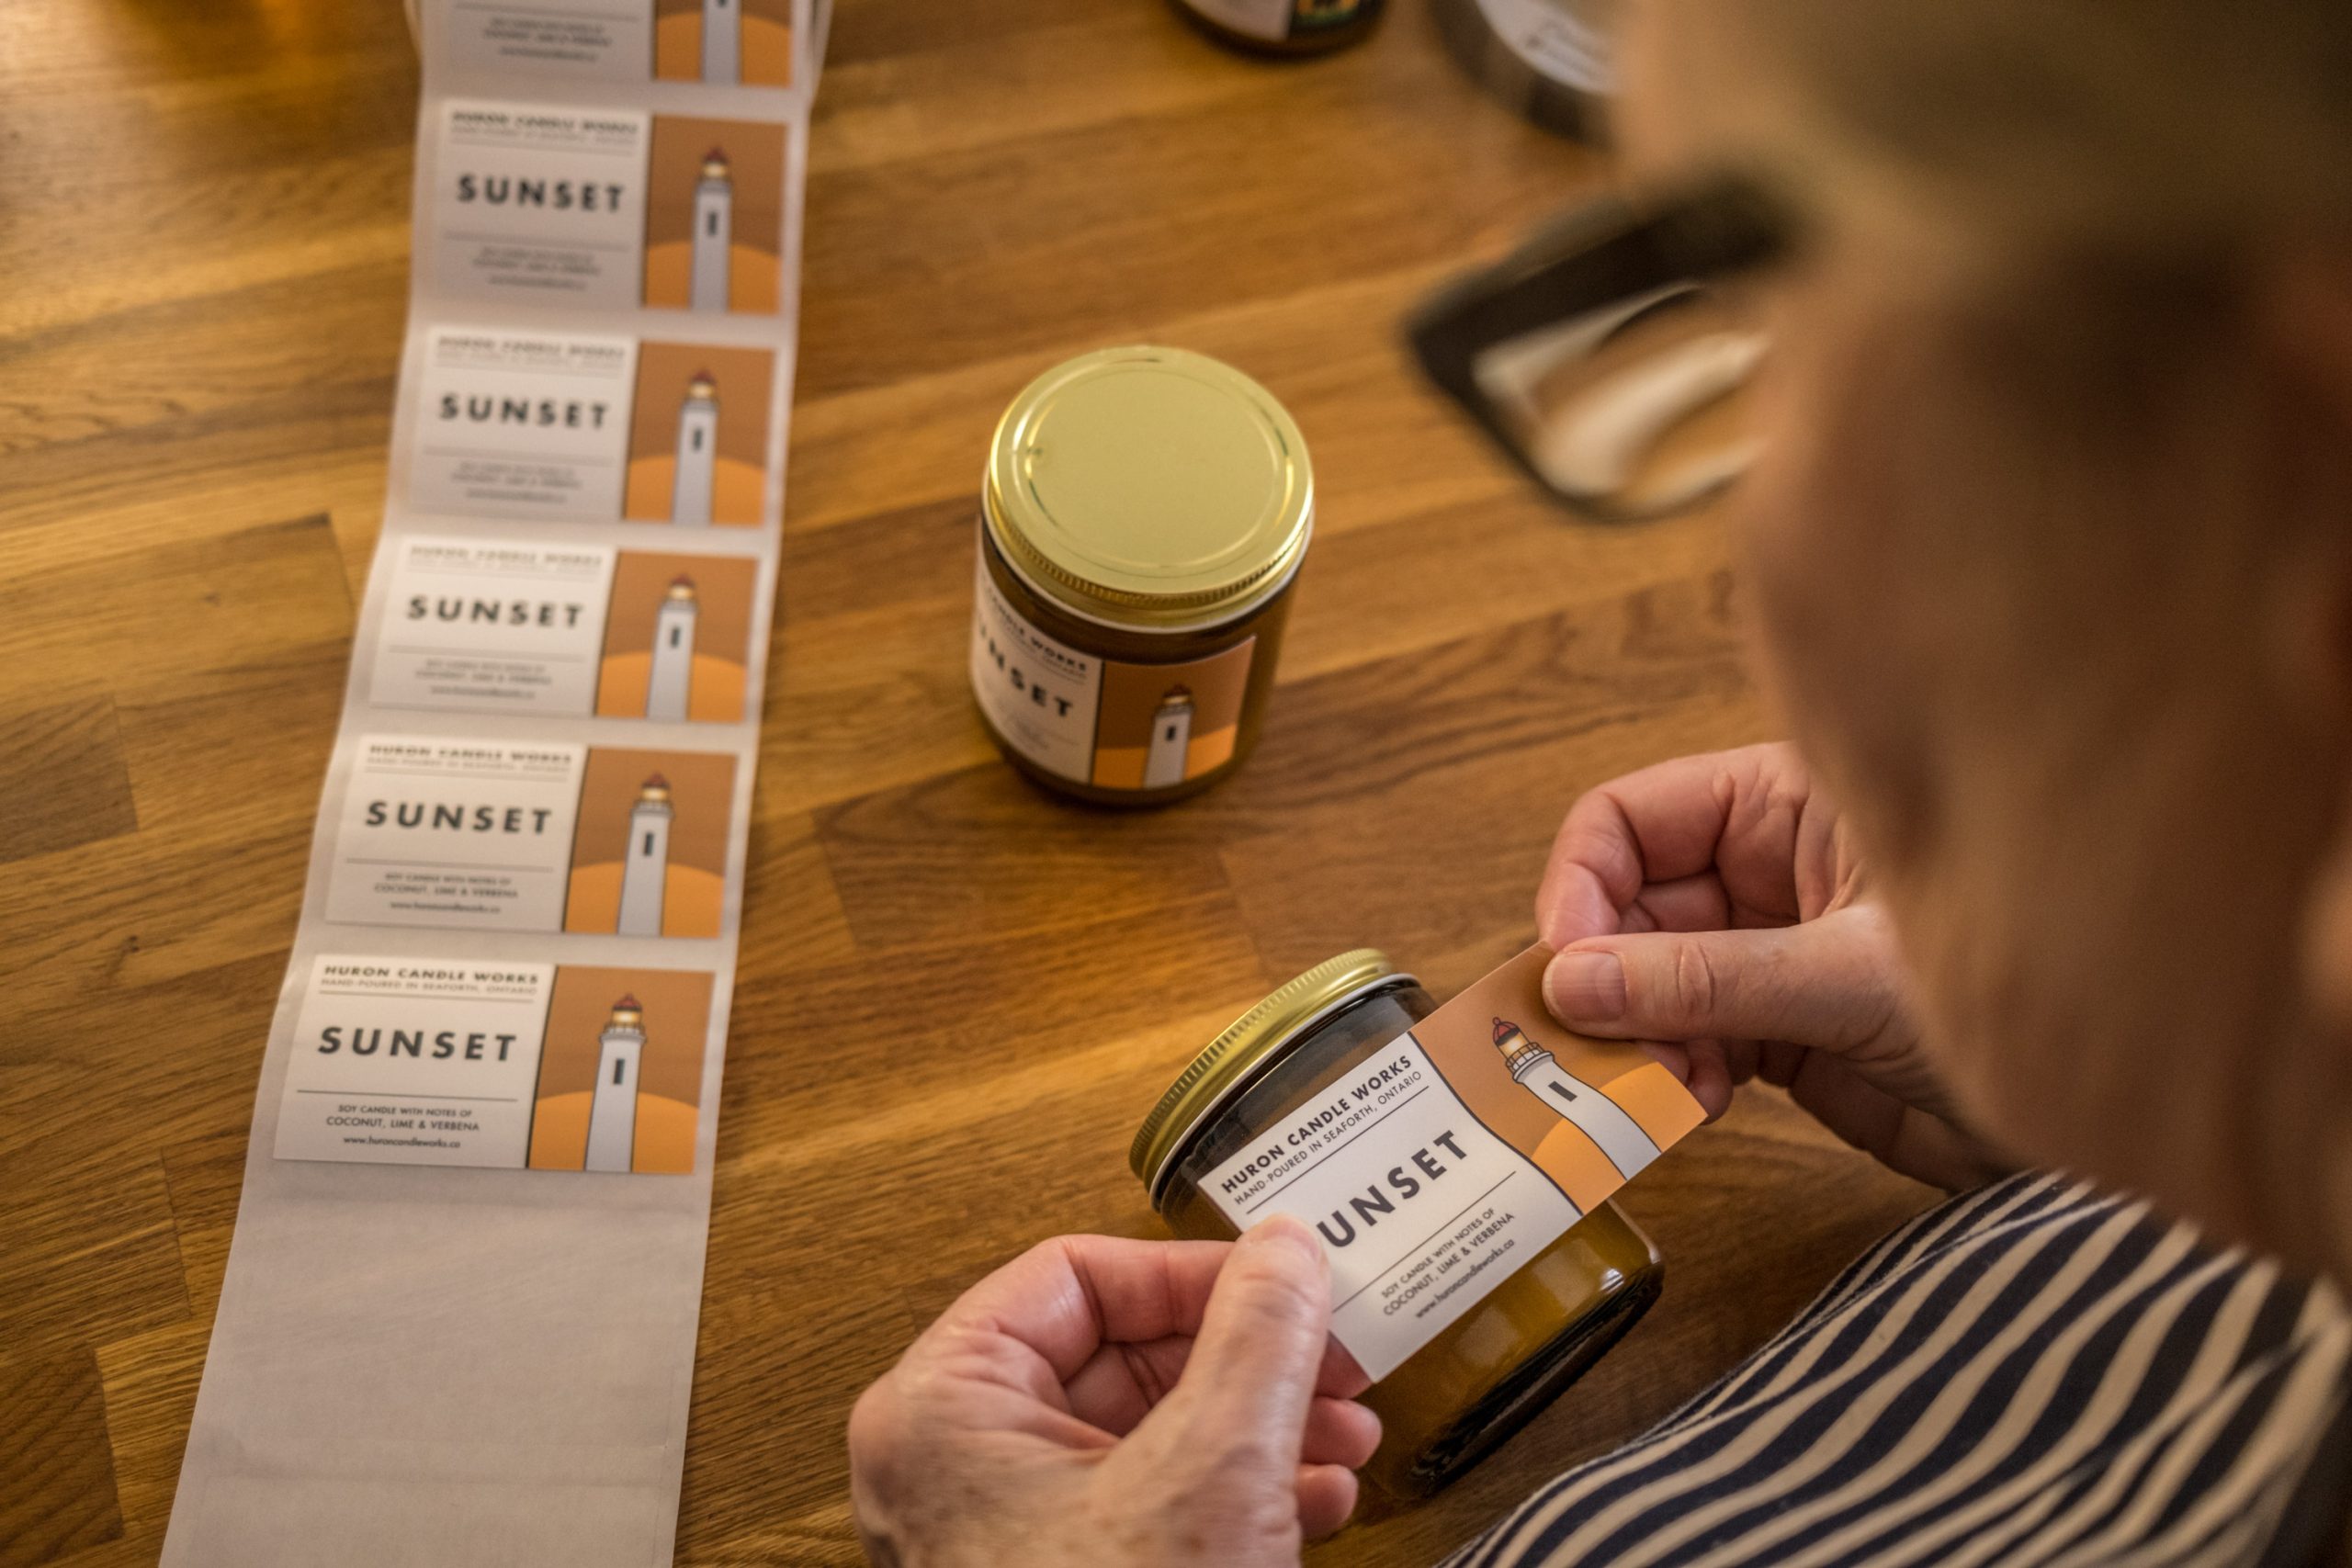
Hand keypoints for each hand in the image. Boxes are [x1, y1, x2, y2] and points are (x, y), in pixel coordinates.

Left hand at [848, 1220, 1380, 1567]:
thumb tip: (1286, 1249)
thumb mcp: (1213, 1470)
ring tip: (1345, 1431)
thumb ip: (1258, 1338)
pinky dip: (1235, 1491)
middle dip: (1243, 1358)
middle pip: (1117, 1354)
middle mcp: (958, 1461)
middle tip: (1331, 1356)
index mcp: (945, 1406)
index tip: (1281, 1279)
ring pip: (1145, 1432)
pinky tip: (1318, 1499)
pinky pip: (1147, 1502)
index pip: (1074, 1275)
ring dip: (1257, 1424)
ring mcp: (1004, 1530)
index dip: (1191, 1272)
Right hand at [1535, 743, 2009, 1190]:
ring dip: (1631, 1036)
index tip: (1565, 963)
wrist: (2116, 1106)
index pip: (1632, 818)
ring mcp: (1769, 954)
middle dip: (1601, 974)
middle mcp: (1767, 870)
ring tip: (1653, 1085)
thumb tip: (1574, 982)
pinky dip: (1666, 1075)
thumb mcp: (1851, 976)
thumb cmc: (2035, 986)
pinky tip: (1687, 1102)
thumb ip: (1707, 980)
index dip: (1581, 883)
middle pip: (1625, 905)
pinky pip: (1684, 1043)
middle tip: (1589, 1045)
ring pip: (1645, 982)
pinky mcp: (1780, 1036)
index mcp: (1787, 804)